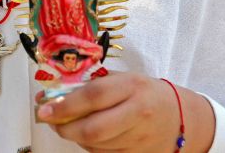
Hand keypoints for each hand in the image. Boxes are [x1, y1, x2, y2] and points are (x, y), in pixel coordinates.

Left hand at [35, 71, 214, 152]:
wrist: (181, 117)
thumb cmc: (144, 93)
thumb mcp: (123, 79)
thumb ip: (92, 84)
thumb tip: (54, 93)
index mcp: (132, 86)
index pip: (92, 96)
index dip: (64, 104)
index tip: (43, 108)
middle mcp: (138, 113)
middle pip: (93, 129)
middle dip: (65, 128)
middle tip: (51, 122)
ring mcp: (140, 139)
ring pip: (96, 145)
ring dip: (75, 137)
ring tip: (69, 125)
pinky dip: (90, 146)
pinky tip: (88, 135)